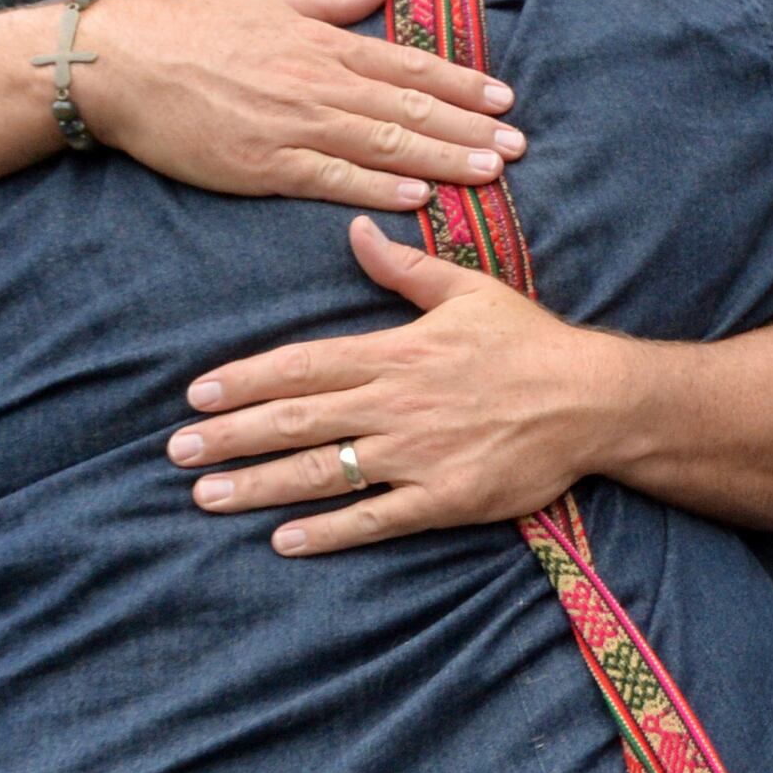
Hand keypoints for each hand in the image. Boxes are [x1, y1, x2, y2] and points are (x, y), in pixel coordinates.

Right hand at [74, 0, 521, 213]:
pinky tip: (420, 197)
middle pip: (410, 110)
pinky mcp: (266, 164)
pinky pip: (334, 179)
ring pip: (385, 146)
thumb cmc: (192, 27)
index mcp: (322, 43)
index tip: (504, 98)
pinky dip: (379, 188)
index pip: (408, 66)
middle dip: (470, 128)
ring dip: (443, 160)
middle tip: (518, 145)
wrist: (123, 63)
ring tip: (490, 173)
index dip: (461, 83)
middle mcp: (319, 83)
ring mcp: (295, 125)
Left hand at [166, 216, 627, 554]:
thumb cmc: (531, 342)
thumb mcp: (469, 290)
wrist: (596, 400)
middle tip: (176, 451)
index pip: (301, 365)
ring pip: (322, 472)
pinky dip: (327, 531)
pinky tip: (282, 540)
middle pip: (296, 420)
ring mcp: (418, 455)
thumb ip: (404, 268)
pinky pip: (375, 518)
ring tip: (206, 496)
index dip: (243, 380)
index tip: (196, 395)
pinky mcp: (445, 498)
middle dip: (230, 436)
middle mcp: (396, 403)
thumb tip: (357, 232)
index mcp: (396, 352)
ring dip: (259, 485)